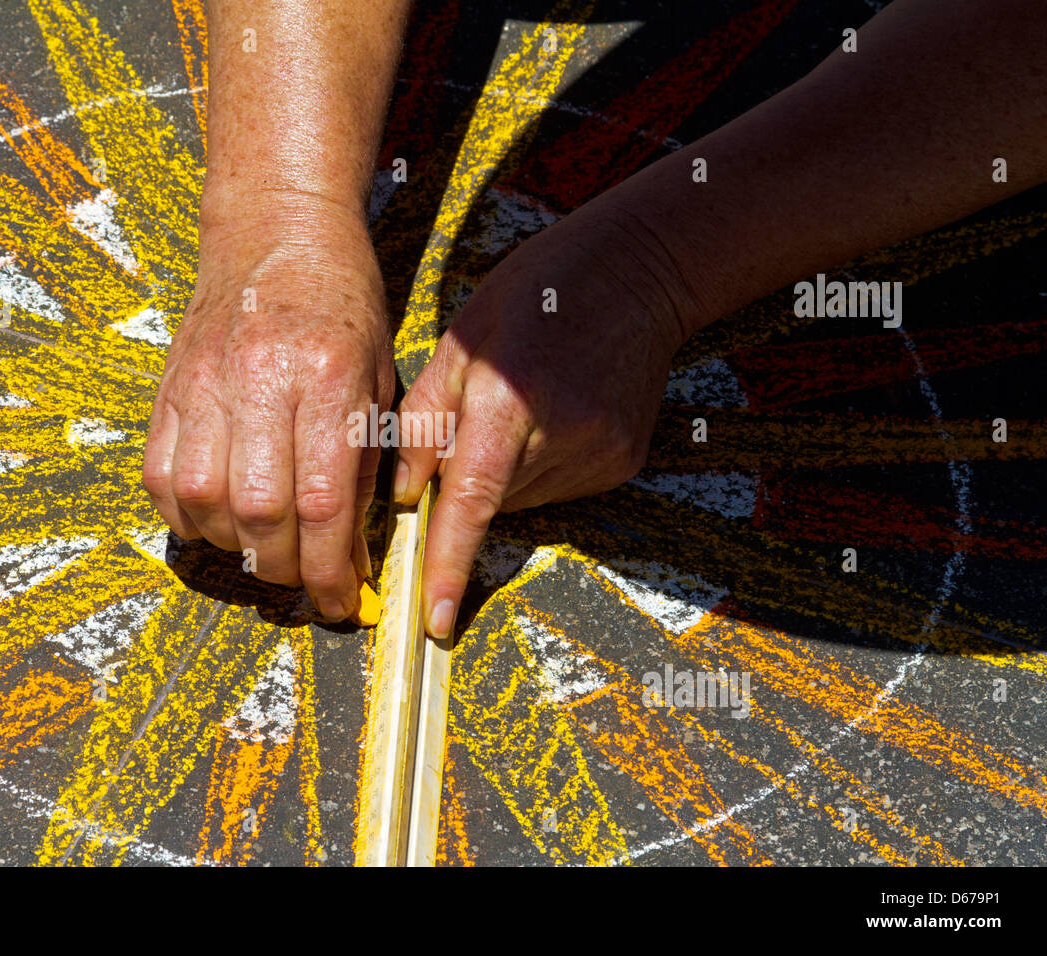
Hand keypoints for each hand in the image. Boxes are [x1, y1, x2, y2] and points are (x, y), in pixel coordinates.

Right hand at [142, 195, 393, 620]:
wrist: (276, 231)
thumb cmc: (344, 306)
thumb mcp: (378, 375)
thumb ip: (365, 463)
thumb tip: (348, 553)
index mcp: (326, 376)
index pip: (324, 502)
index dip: (330, 571)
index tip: (343, 603)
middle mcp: (259, 381)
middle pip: (260, 513)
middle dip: (285, 568)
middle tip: (305, 578)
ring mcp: (204, 382)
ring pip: (205, 502)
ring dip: (237, 548)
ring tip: (264, 549)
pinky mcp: (169, 388)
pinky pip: (162, 478)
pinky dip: (189, 517)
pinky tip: (219, 520)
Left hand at [393, 202, 692, 638]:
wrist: (641, 270)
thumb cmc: (538, 291)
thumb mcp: (463, 339)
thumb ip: (425, 419)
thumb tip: (405, 495)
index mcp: (509, 399)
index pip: (470, 501)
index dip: (448, 564)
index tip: (434, 619)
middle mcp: (561, 436)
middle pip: (491, 499)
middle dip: (466, 480)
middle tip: (476, 421)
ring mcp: (600, 453)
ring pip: (523, 496)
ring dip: (503, 471)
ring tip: (521, 404)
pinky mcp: (622, 461)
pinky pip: (558, 486)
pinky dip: (538, 465)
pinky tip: (550, 413)